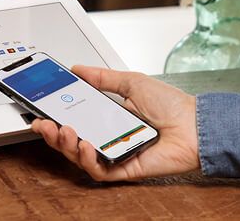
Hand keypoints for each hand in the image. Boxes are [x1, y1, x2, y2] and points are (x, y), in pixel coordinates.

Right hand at [32, 65, 199, 181]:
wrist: (195, 126)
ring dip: (66, 144)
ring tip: (63, 130)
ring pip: (80, 156)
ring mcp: (115, 153)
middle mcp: (110, 135)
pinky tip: (85, 144)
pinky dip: (87, 158)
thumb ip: (103, 78)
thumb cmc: (172, 105)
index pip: (78, 116)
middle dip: (54, 132)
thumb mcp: (133, 82)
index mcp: (111, 114)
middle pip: (74, 138)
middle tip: (44, 122)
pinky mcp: (123, 170)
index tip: (44, 105)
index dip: (59, 113)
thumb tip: (79, 68)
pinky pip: (99, 169)